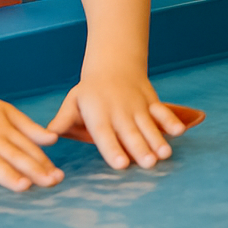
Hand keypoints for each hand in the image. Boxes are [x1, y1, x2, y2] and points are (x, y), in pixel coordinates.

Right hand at [0, 86, 61, 192]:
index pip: (26, 147)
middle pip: (11, 154)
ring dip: (5, 174)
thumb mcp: (5, 111)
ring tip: (23, 186)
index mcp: (2, 127)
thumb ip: (28, 128)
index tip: (58, 177)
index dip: (42, 162)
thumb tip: (53, 140)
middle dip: (32, 169)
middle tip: (51, 182)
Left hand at [49, 67, 185, 170]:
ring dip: (157, 140)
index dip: (112, 150)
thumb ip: (63, 120)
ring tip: (165, 155)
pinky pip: (162, 111)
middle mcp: (119, 111)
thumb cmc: (90, 91)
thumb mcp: (73, 101)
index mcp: (98, 114)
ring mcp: (137, 106)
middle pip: (130, 133)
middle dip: (140, 149)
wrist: (114, 63)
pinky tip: (180, 132)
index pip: (105, 135)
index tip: (120, 164)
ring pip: (148, 125)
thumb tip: (47, 135)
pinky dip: (171, 120)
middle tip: (148, 164)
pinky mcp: (151, 101)